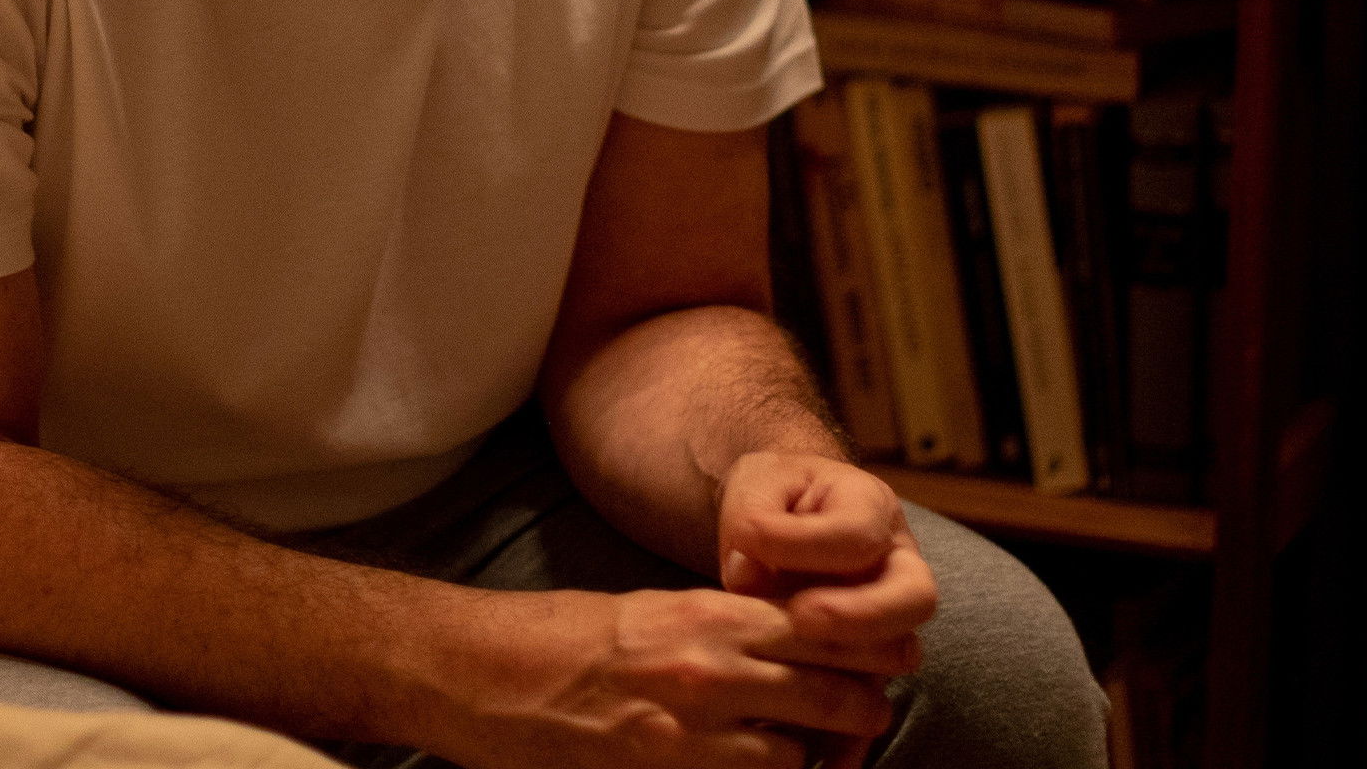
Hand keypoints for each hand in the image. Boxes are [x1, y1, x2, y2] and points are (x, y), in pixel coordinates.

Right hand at [432, 585, 909, 768]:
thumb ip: (720, 630)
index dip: (867, 646)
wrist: (479, 671)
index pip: (823, 626)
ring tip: (819, 752)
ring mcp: (686, 731)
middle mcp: (708, 669)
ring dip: (818, 756)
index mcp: (706, 614)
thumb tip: (785, 647)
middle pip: (831, 692)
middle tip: (868, 713)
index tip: (886, 658)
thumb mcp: (651, 612)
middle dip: (862, 708)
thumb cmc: (559, 638)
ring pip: (800, 753)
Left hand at [710, 454, 935, 766]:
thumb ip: (755, 520)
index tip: (758, 549)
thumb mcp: (759, 486)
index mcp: (872, 510)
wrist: (782, 515)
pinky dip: (849, 736)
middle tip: (805, 618)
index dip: (810, 545)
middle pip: (914, 599)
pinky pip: (869, 703)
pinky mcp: (865, 664)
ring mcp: (886, 620)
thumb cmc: (773, 497)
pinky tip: (826, 760)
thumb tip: (748, 572)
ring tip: (808, 700)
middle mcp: (895, 567)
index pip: (858, 532)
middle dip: (862, 616)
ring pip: (897, 657)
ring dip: (858, 680)